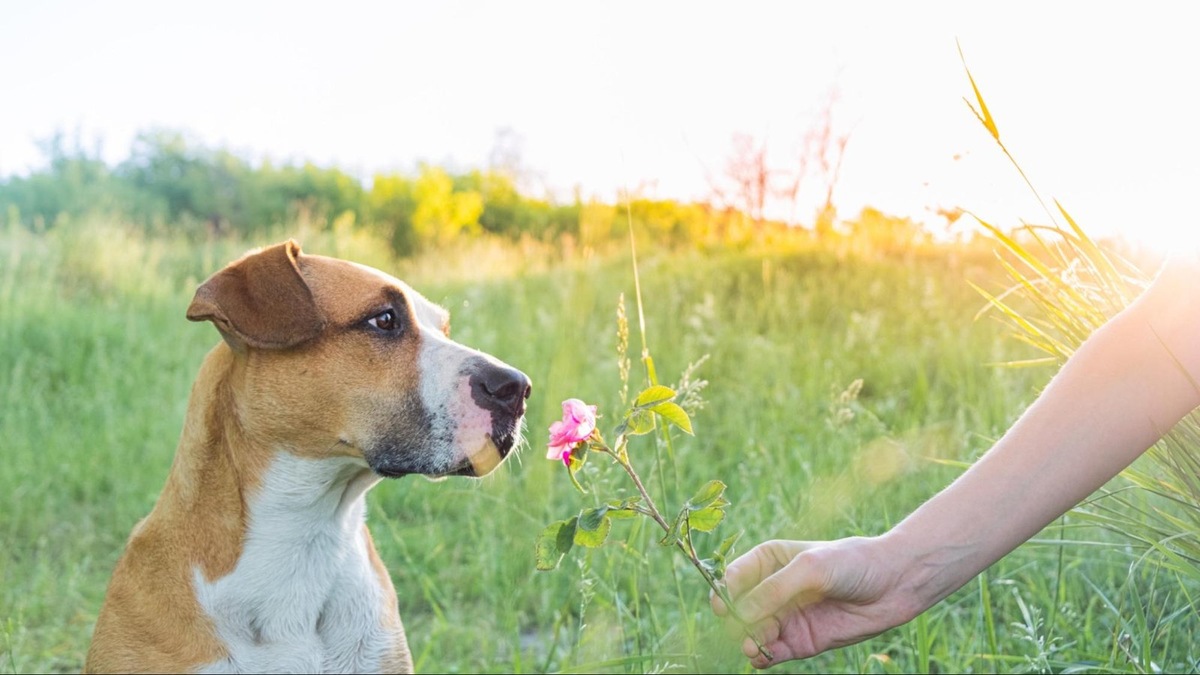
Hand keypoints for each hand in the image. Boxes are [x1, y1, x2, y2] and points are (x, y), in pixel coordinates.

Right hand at [712, 536, 919, 667]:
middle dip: (735, 620)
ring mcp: (786, 616)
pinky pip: (772, 652)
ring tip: (752, 646)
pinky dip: (762, 657)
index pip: (734, 577)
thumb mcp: (810, 568)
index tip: (722, 605)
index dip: (724, 591)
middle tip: (741, 628)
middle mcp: (773, 589)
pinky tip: (761, 657)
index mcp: (769, 560)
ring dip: (747, 640)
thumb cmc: (851, 563)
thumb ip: (774, 590)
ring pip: (752, 632)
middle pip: (739, 608)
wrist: (894, 584)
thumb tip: (742, 614)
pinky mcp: (800, 640)